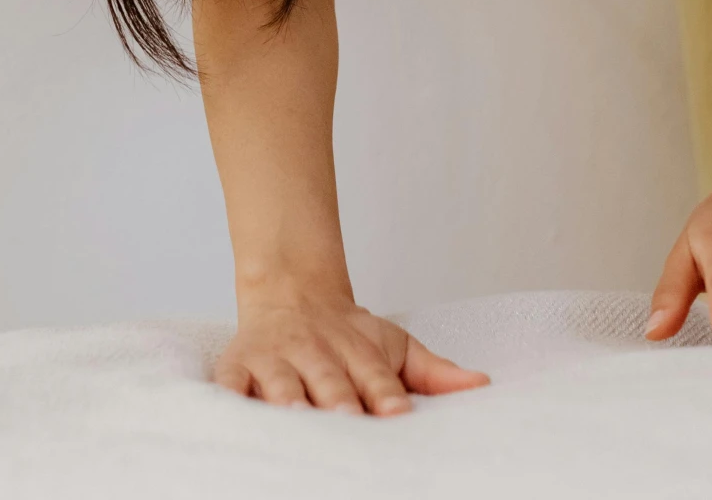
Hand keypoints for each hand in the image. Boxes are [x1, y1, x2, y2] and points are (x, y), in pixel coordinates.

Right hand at [215, 285, 490, 413]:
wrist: (292, 290)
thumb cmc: (346, 335)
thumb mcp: (394, 345)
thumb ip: (434, 371)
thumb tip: (482, 385)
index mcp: (357, 351)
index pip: (376, 375)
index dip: (386, 393)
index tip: (397, 412)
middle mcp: (315, 352)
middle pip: (329, 380)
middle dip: (338, 401)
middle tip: (348, 420)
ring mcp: (274, 358)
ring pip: (280, 380)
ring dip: (287, 397)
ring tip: (295, 415)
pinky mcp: (237, 363)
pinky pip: (229, 381)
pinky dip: (230, 395)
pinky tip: (233, 411)